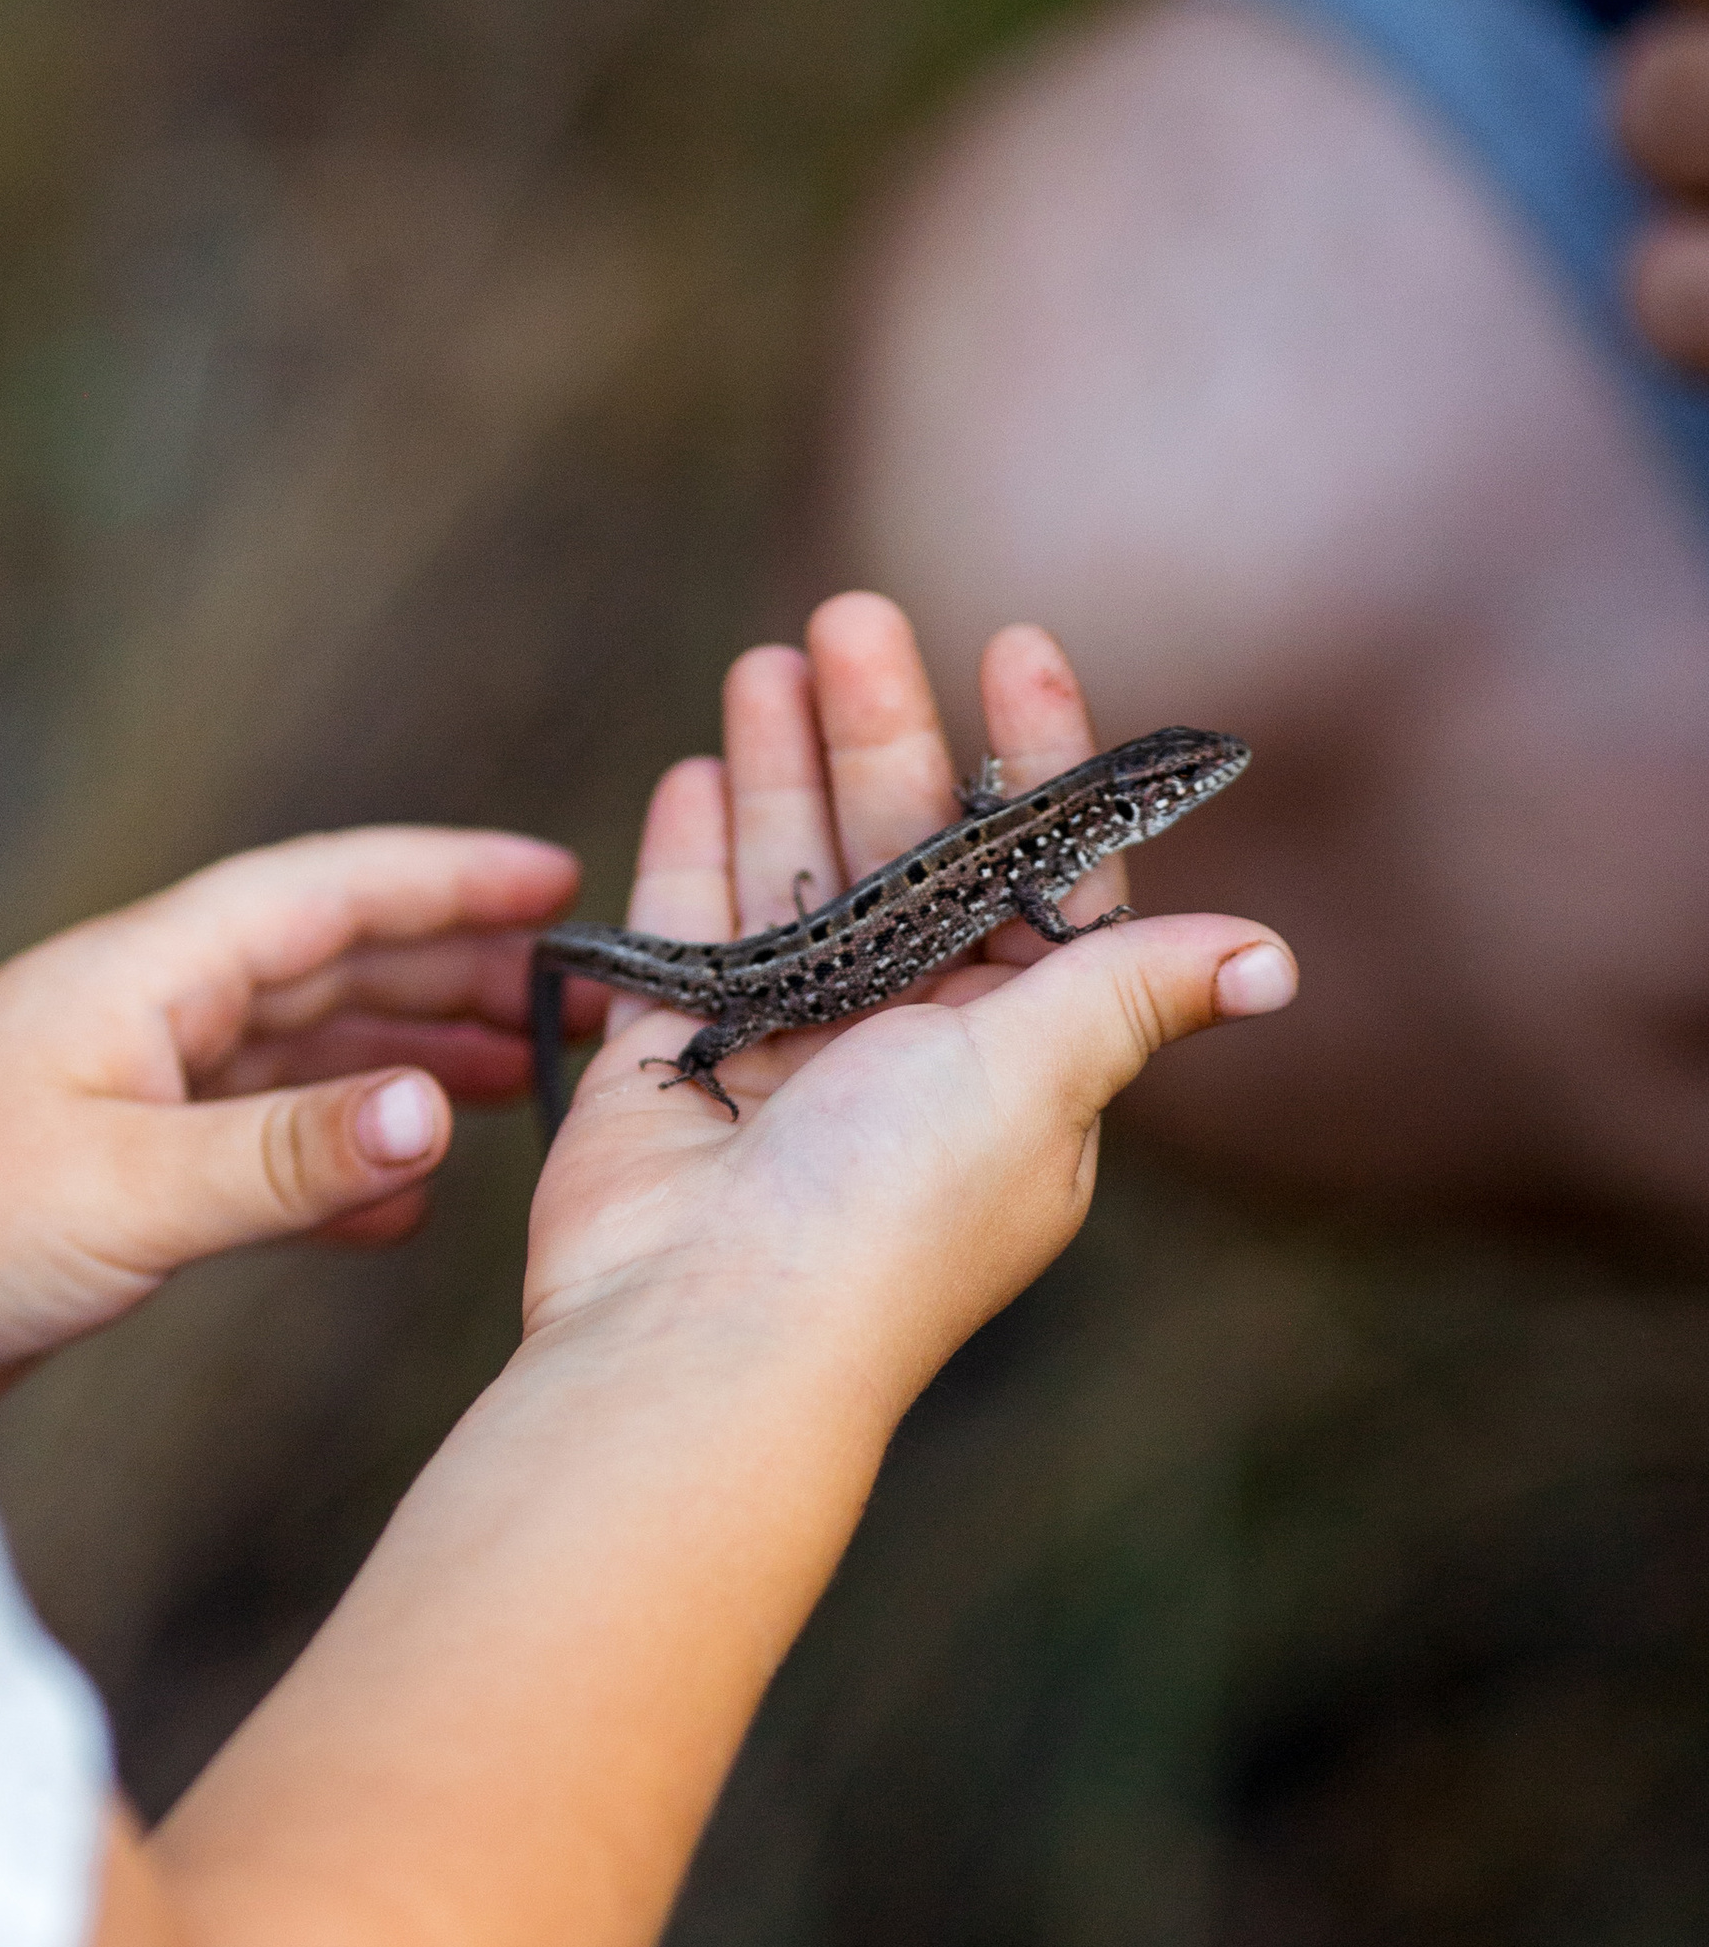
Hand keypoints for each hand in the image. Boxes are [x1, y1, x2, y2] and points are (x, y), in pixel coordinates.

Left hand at [0, 826, 583, 1407]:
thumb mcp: (127, 1192)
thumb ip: (287, 1157)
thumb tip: (441, 1112)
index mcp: (140, 977)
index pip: (323, 895)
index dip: (444, 881)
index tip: (556, 879)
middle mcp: (137, 1017)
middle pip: (322, 966)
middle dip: (448, 974)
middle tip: (571, 1003)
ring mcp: (120, 1097)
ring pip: (295, 1056)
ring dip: (404, 1065)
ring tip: (517, 1089)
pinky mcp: (104, 1183)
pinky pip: (252, 1148)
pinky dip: (335, 1164)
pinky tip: (401, 1204)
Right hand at [525, 593, 1296, 1409]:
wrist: (703, 1334)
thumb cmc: (888, 1216)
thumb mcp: (1038, 1083)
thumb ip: (1129, 992)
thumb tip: (1273, 961)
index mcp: (1014, 1054)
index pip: (1038, 876)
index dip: (1035, 759)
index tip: (1016, 644)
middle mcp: (904, 1043)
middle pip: (902, 851)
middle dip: (882, 731)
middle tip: (855, 612)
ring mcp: (784, 1044)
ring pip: (790, 869)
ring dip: (783, 761)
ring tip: (770, 654)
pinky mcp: (673, 1056)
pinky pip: (688, 927)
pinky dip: (695, 846)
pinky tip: (701, 764)